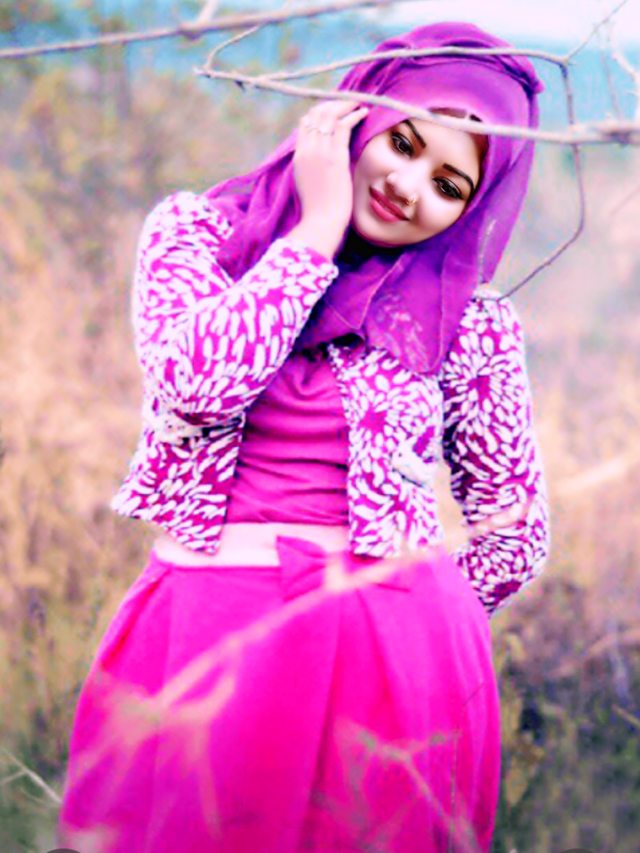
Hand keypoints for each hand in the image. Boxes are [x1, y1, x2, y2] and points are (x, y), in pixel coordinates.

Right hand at [287, 100, 368, 258]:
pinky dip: (354, 116)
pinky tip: (363, 113)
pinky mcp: (335, 158)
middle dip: (333, 105)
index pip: (305, 124)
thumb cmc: (318, 209)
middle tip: (348, 104)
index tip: (334, 112)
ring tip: (358, 105)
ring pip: (329, 116)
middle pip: (316, 115)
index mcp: (298, 156)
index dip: (320, 113)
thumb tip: (322, 160)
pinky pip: (343, 127)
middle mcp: (307, 150)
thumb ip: (312, 166)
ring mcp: (320, 153)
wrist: (321, 221)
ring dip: (345, 106)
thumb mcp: (308, 183)